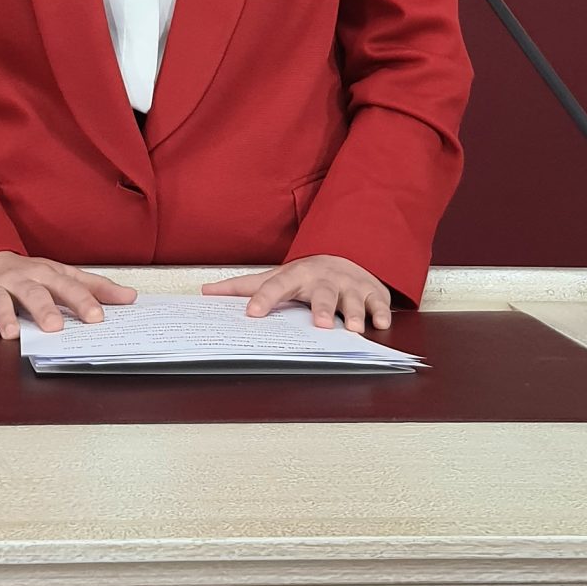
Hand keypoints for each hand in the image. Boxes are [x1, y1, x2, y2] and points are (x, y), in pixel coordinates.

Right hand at [0, 252, 136, 337]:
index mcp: (45, 274)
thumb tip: (130, 298)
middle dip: (44, 309)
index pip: (67, 287)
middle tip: (55, 327)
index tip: (98, 317)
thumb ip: (93, 287)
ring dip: (4, 315)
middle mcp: (19, 279)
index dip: (82, 301)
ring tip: (11, 334)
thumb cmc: (26, 273)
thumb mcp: (60, 274)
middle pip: (34, 293)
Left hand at [201, 256, 391, 333]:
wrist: (348, 256)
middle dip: (322, 308)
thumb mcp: (275, 276)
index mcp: (297, 276)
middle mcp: (324, 279)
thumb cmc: (306, 275)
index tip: (252, 313)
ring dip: (354, 314)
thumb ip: (243, 287)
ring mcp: (350, 285)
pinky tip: (381, 325)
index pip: (277, 287)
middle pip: (322, 294)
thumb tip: (205, 292)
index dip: (264, 299)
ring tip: (354, 329)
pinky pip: (379, 303)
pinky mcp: (373, 293)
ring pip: (353, 300)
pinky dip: (382, 313)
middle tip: (320, 324)